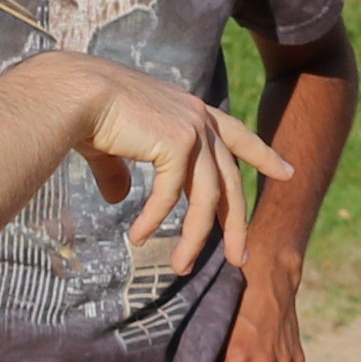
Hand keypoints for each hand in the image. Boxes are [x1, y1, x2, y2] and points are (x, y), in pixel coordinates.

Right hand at [39, 60, 292, 280]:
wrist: (73, 93)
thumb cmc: (86, 112)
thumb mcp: (114, 144)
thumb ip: (122, 170)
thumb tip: (118, 199)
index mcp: (191, 112)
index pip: (237, 136)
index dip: (263, 155)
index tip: (287, 173)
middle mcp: (199, 119)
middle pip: (230, 182)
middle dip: (236, 225)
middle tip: (242, 258)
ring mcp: (192, 131)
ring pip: (207, 199)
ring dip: (194, 238)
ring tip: (181, 269)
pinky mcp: (176, 144)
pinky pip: (170, 197)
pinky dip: (154, 220)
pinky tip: (139, 238)